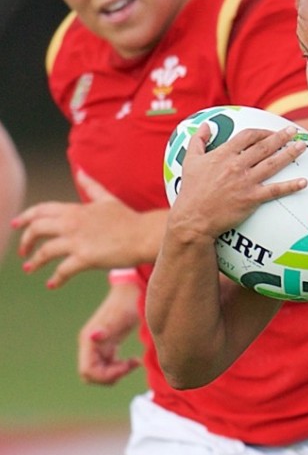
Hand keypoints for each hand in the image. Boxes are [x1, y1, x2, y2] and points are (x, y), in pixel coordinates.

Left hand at [13, 170, 162, 287]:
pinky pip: (63, 270)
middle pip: (37, 229)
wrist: (145, 235)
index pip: (42, 210)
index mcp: (76, 209)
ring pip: (45, 251)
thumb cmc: (129, 219)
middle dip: (25, 240)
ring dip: (34, 262)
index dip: (25, 217)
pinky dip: (55, 279)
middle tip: (22, 251)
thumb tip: (80, 170)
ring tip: (29, 268)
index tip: (16, 224)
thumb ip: (91, 186)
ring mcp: (78, 241)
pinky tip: (51, 284)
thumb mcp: (107, 199)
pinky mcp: (86, 258)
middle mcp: (72, 223)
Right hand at [78, 280, 141, 384]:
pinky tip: (134, 361)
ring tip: (134, 362)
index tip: (126, 367)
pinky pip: (108, 366)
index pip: (87, 371)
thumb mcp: (119, 317)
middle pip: (91, 375)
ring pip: (99, 373)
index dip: (105, 376)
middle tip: (131, 365)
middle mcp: (89, 345)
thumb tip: (93, 337)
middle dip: (111, 376)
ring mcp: (97, 346)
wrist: (132, 292)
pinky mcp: (107, 346)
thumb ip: (106, 329)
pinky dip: (120, 368)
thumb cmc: (128, 303)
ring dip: (116, 373)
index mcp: (89, 340)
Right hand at [167, 123, 307, 242]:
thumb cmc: (191, 190)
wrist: (192, 219)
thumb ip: (198, 140)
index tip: (272, 131)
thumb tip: (207, 125)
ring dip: (290, 154)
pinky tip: (304, 182)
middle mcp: (236, 165)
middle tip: (294, 131)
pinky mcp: (251, 198)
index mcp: (223, 155)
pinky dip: (290, 186)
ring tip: (302, 146)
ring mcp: (245, 182)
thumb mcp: (190, 161)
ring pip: (272, 164)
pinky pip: (275, 190)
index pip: (248, 136)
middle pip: (264, 147)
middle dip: (281, 137)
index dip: (262, 131)